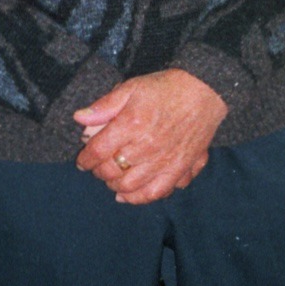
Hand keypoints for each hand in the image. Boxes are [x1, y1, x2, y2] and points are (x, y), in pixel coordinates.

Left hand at [74, 70, 228, 204]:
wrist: (205, 92)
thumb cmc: (167, 88)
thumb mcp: (132, 87)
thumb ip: (105, 105)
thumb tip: (79, 118)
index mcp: (132, 125)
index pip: (99, 151)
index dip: (86, 159)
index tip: (82, 161)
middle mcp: (147, 147)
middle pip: (112, 171)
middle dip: (99, 172)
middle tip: (97, 167)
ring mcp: (164, 161)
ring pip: (130, 186)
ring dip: (114, 185)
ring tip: (111, 179)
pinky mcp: (180, 169)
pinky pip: (156, 193)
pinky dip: (138, 198)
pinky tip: (127, 195)